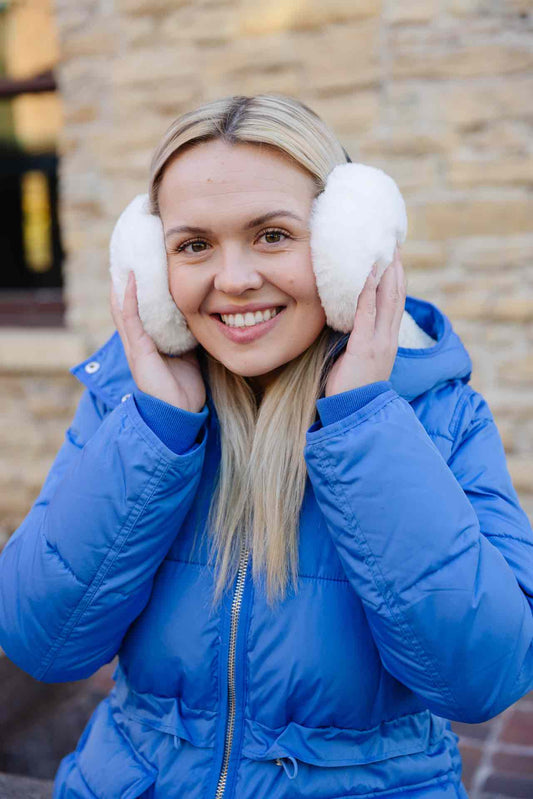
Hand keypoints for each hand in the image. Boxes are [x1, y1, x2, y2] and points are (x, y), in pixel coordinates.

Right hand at [110, 271, 205, 412]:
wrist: (179, 413)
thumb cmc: (184, 387)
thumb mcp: (188, 354)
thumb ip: (188, 336)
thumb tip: (203, 317)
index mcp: (147, 343)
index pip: (138, 311)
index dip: (137, 290)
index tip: (141, 267)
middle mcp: (137, 342)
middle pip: (125, 306)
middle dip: (125, 283)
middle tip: (128, 257)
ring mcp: (135, 346)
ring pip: (123, 308)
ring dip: (123, 285)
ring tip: (124, 261)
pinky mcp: (138, 351)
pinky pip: (130, 320)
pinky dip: (129, 300)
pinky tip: (131, 281)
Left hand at [325, 246, 405, 397]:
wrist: (354, 414)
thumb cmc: (350, 388)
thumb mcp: (357, 358)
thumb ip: (357, 337)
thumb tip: (346, 318)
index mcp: (388, 341)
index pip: (395, 303)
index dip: (396, 279)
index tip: (393, 257)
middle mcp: (388, 338)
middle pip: (397, 295)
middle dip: (395, 268)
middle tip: (392, 243)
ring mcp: (380, 343)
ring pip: (388, 300)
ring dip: (386, 272)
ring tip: (383, 250)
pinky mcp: (365, 347)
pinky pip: (368, 313)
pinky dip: (369, 291)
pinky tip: (368, 273)